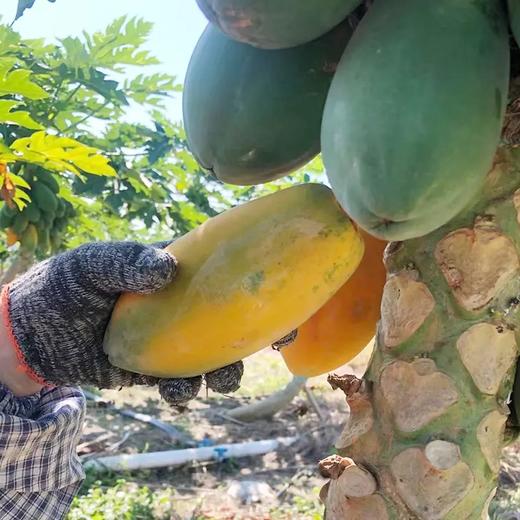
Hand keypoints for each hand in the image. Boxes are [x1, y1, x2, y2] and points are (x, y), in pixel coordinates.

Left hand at [0, 241, 242, 404]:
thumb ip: (126, 261)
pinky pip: (177, 382)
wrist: (33, 335)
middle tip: (255, 352)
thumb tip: (166, 270)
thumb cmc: (64, 287)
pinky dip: (184, 390)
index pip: (221, 278)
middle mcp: (177, 308)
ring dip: (219, 373)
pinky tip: (177, 393)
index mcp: (173, 274)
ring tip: (214, 382)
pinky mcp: (151, 370)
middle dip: (243, 343)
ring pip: (207, 358)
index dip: (251, 290)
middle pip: (224, 324)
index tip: (278, 307)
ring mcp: (167, 341)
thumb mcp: (92, 265)